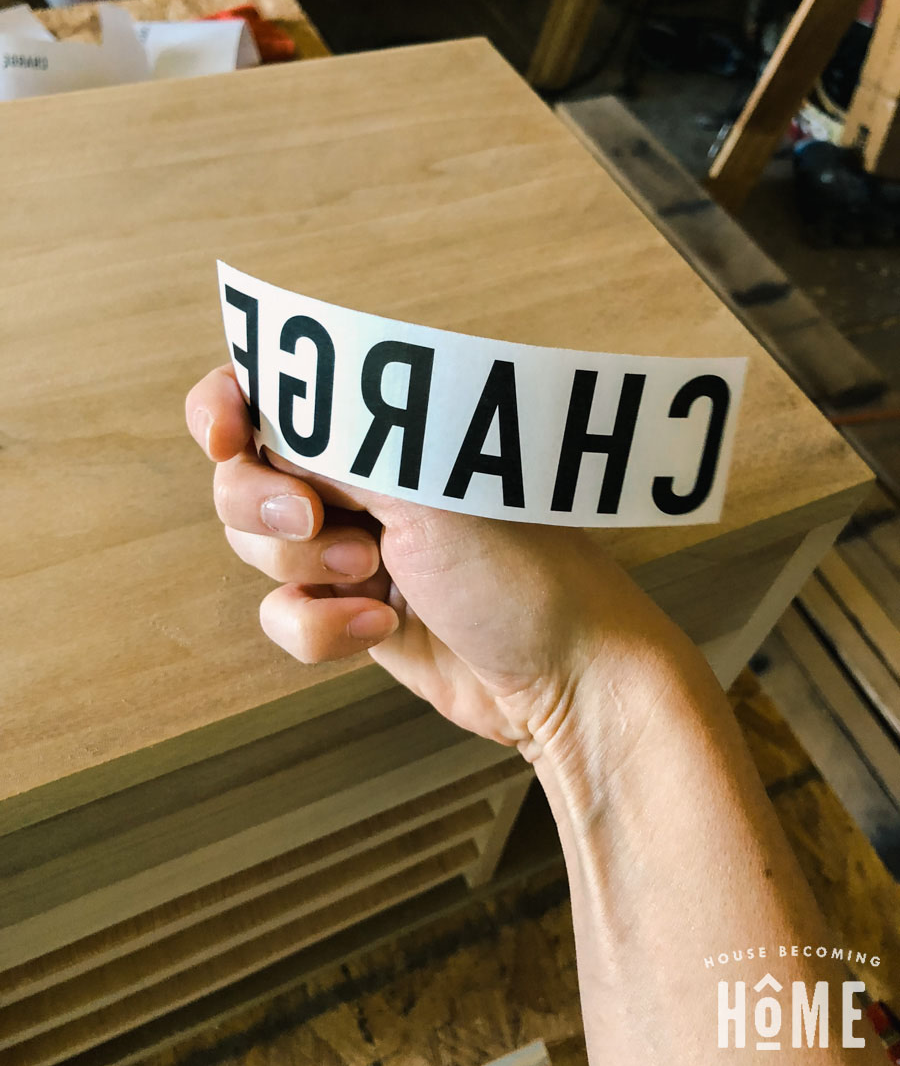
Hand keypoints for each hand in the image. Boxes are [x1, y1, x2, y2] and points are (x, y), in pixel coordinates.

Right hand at [186, 366, 693, 763]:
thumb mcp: (421, 483)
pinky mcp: (349, 612)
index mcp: (382, 425)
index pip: (271, 391)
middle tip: (318, 517)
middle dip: (266, 504)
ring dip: (305, 568)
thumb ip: (330, 441)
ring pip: (256, 550)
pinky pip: (283, 616)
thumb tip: (258, 406)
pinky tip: (381, 629)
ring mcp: (351, 546)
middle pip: (242, 476)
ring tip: (377, 575)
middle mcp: (359, 479)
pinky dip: (321, 629)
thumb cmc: (521, 564)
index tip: (227, 437)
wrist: (563, 673)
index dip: (227, 407)